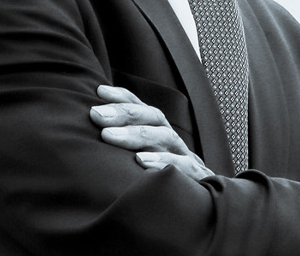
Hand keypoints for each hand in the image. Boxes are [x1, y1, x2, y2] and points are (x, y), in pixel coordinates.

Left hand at [90, 85, 213, 179]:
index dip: (123, 98)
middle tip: (96, 115)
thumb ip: (127, 148)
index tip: (99, 92)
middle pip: (153, 118)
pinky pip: (181, 166)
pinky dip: (162, 162)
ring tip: (109, 136)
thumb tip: (95, 130)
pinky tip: (140, 162)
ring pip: (164, 137)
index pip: (143, 110)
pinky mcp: (195, 177)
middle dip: (125, 113)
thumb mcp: (146, 161)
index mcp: (160, 135)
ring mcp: (185, 158)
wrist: (204, 206)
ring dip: (136, 134)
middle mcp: (172, 142)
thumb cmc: (164, 183)